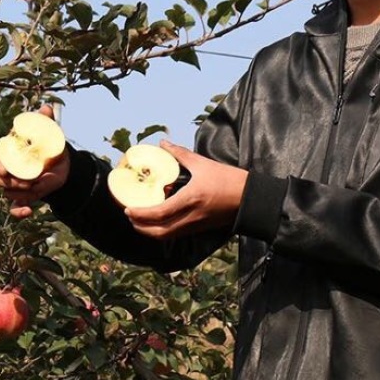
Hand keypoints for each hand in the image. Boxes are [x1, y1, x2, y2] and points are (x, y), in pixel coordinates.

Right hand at [0, 105, 70, 218]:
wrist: (61, 164)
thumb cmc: (47, 145)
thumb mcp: (47, 133)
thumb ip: (44, 121)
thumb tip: (46, 108)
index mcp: (6, 152)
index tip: (6, 170)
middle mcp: (5, 170)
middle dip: (9, 182)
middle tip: (28, 181)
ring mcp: (11, 185)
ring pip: (5, 193)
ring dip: (19, 193)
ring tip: (36, 188)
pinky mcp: (21, 197)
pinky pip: (14, 208)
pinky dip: (19, 212)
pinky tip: (28, 211)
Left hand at [124, 140, 247, 238]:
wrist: (252, 199)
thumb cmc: (229, 180)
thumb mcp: (203, 164)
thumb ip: (180, 154)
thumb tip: (163, 143)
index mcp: (189, 199)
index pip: (159, 213)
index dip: (140, 214)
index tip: (127, 209)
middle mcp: (190, 217)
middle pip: (159, 232)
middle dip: (140, 227)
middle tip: (130, 216)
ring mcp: (195, 226)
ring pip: (167, 236)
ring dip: (150, 231)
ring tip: (140, 220)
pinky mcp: (200, 229)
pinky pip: (176, 234)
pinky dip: (162, 230)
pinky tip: (157, 221)